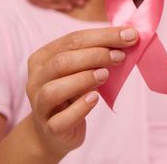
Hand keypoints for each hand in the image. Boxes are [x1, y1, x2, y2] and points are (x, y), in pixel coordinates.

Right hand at [25, 26, 137, 158]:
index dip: (103, 36)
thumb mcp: (82, 69)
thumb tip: (129, 35)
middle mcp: (36, 79)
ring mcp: (39, 105)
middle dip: (95, 55)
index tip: (130, 35)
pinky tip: (95, 99)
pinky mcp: (49, 128)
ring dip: (84, 79)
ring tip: (105, 75)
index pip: (72, 40)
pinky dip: (79, 108)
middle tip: (120, 56)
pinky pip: (61, 119)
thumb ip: (98, 52)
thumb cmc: (73, 93)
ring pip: (54, 89)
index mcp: (43, 57)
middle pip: (62, 61)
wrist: (56, 131)